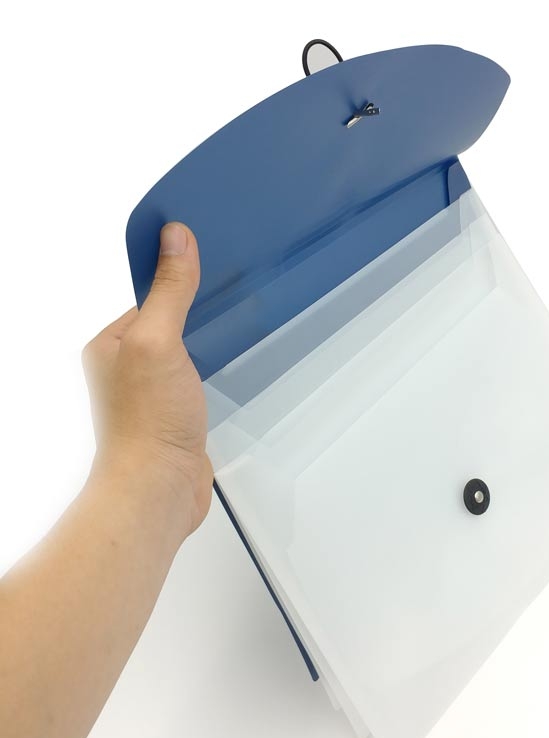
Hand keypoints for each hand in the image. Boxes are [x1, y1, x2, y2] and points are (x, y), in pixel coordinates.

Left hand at [81, 222, 212, 542]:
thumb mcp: (158, 342)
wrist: (160, 488)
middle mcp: (127, 364)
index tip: (208, 250)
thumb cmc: (149, 423)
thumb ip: (169, 291)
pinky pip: (194, 372)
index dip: (177, 270)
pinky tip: (229, 359)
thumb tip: (175, 238)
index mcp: (111, 342)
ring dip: (205, 333)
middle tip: (232, 283)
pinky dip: (211, 361)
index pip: (147, 291)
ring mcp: (151, 389)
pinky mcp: (175, 410)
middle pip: (167, 316)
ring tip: (236, 316)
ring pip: (183, 346)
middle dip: (196, 302)